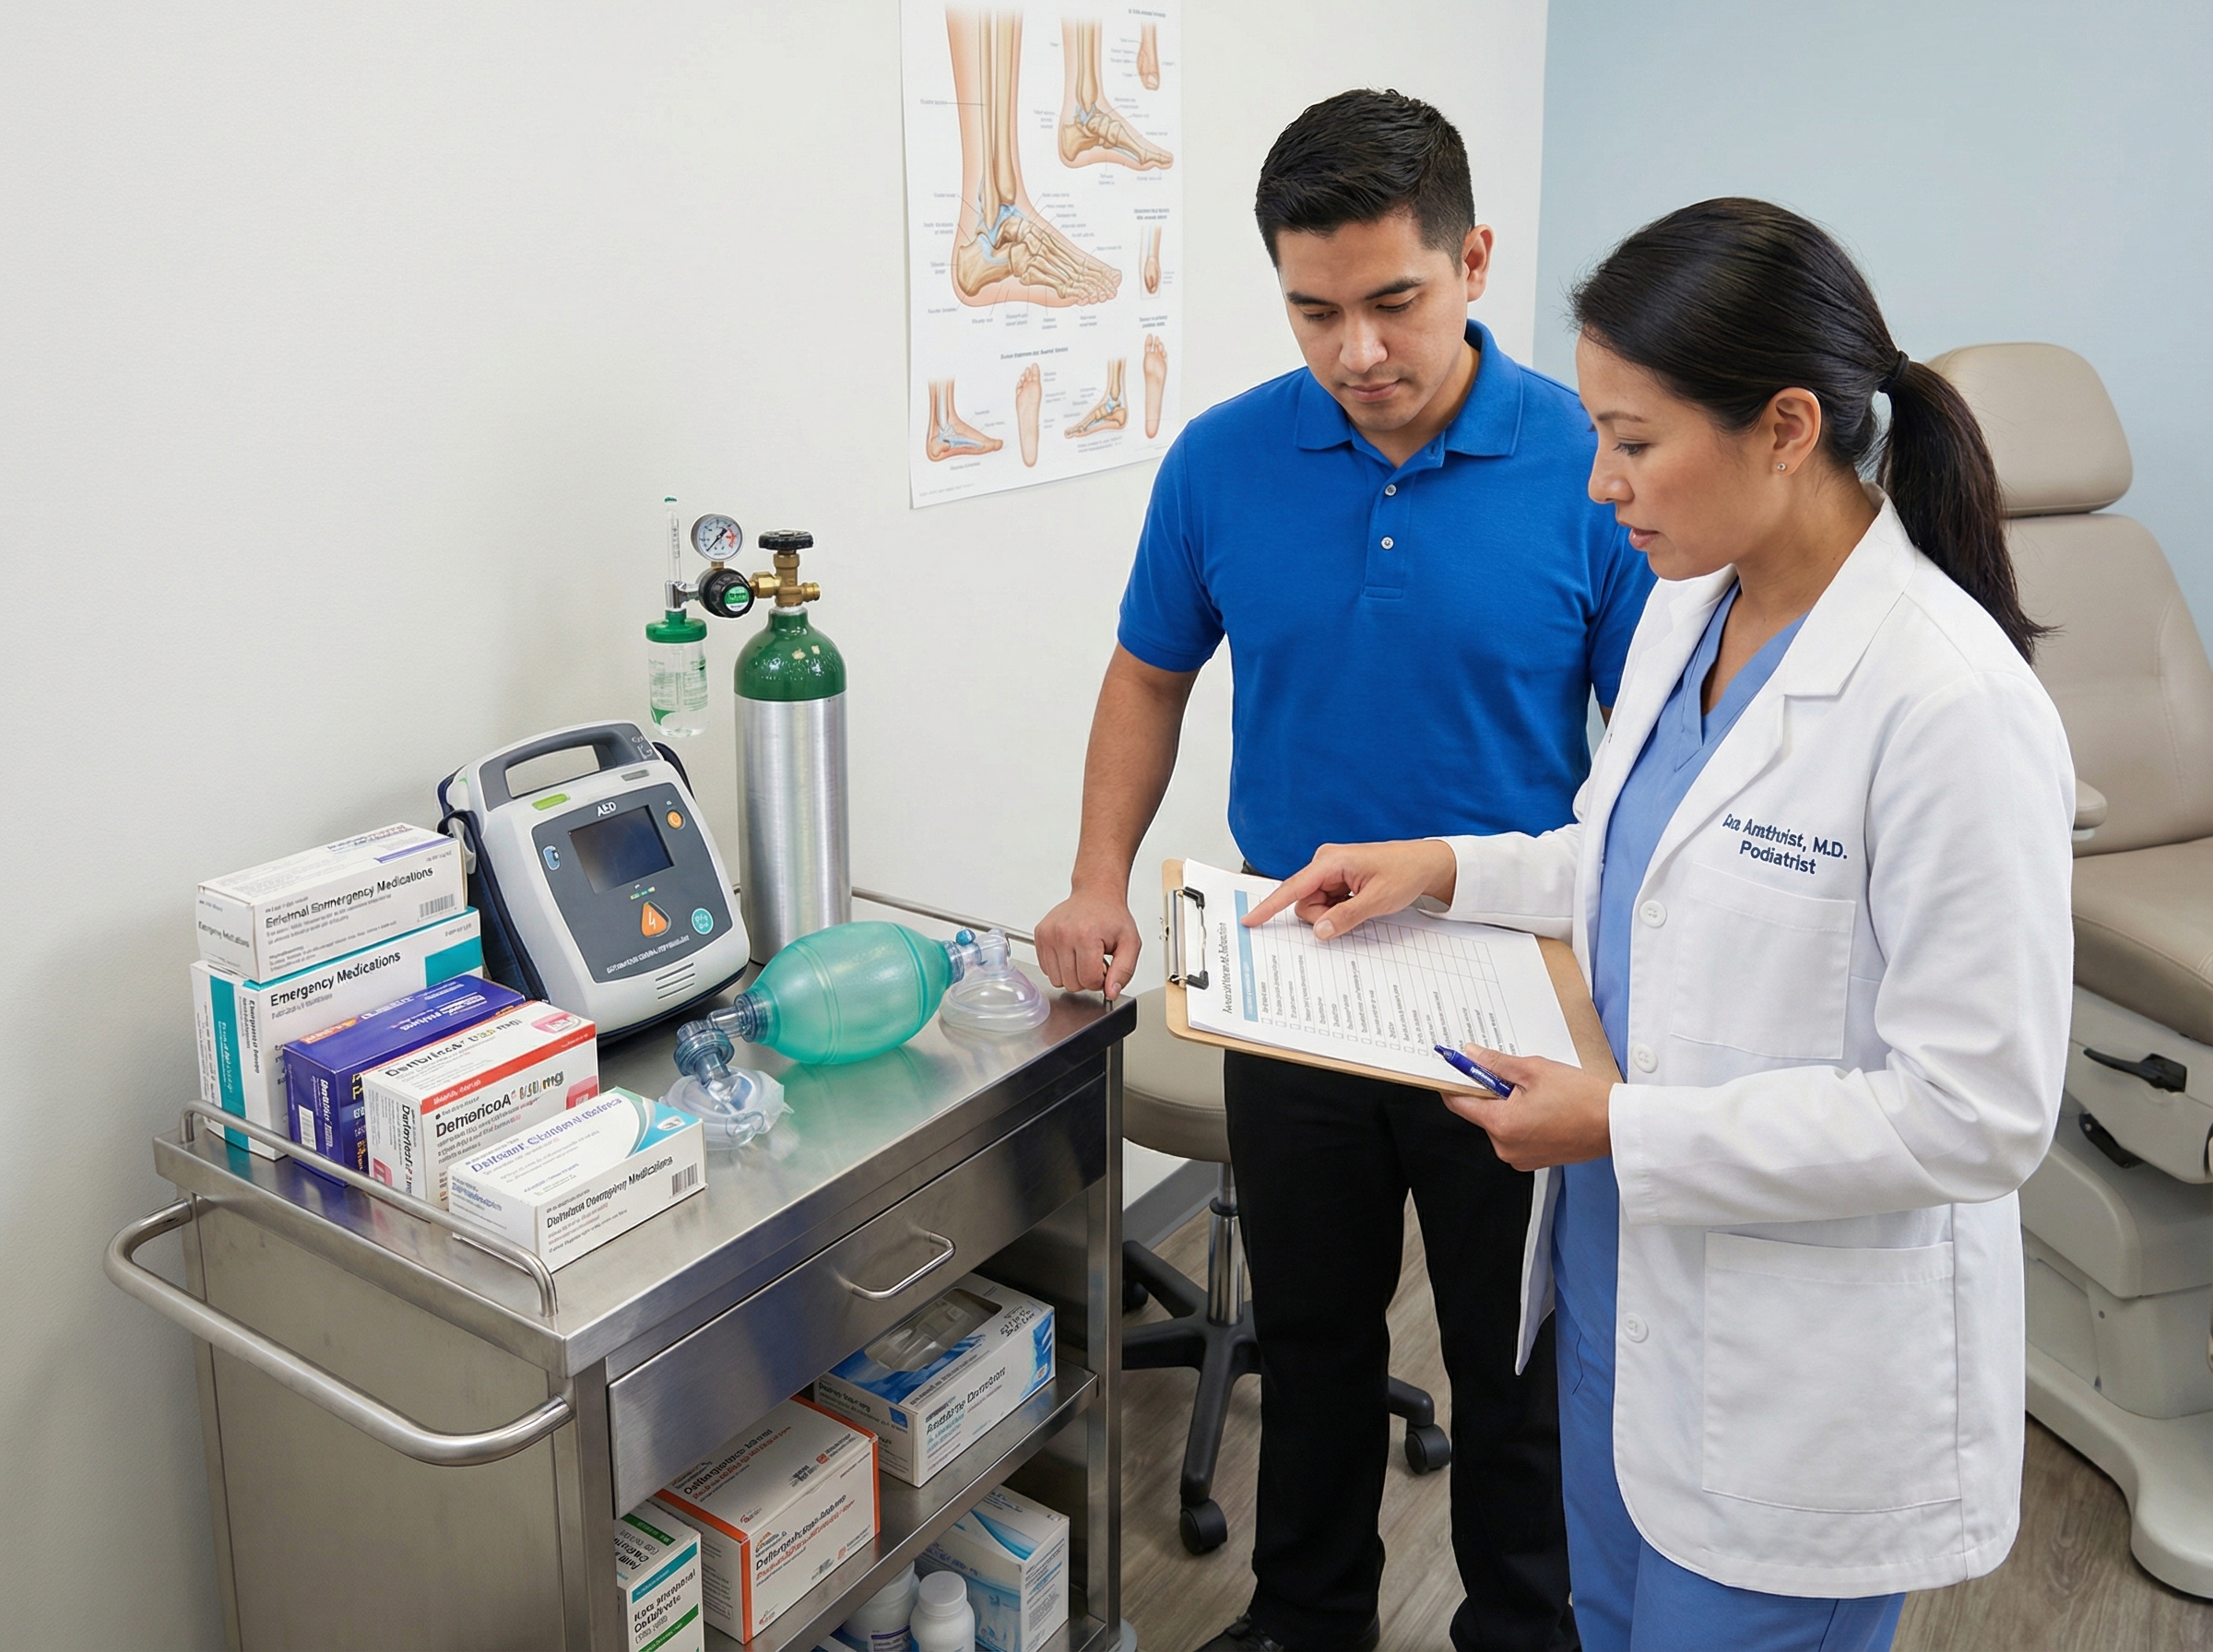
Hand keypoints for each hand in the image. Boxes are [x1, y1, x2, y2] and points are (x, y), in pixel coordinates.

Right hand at [1036, 885, 1141, 997]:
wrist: (1096, 894)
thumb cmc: (1112, 916)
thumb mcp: (1130, 943)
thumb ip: (1124, 971)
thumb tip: (1111, 992)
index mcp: (1086, 936)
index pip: (1088, 980)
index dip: (1100, 981)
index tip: (1104, 967)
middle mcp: (1063, 934)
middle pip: (1071, 983)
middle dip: (1086, 978)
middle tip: (1094, 960)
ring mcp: (1048, 934)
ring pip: (1056, 980)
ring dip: (1071, 974)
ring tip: (1082, 955)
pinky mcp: (1040, 935)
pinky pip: (1046, 969)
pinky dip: (1060, 966)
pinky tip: (1071, 952)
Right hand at [1240, 839, 1456, 938]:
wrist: (1426, 864)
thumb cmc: (1404, 873)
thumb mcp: (1377, 900)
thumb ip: (1346, 917)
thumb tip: (1320, 931)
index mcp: (1331, 861)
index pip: (1293, 888)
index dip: (1270, 907)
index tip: (1250, 920)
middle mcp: (1325, 863)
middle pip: (1304, 902)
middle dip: (1323, 916)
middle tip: (1355, 911)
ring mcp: (1330, 871)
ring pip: (1315, 906)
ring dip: (1333, 913)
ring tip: (1361, 903)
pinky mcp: (1337, 879)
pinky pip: (1326, 903)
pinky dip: (1339, 909)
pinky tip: (1359, 902)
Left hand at [1440, 1045, 1612, 1169]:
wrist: (1614, 1124)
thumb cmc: (1582, 1099)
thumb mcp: (1534, 1070)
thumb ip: (1496, 1063)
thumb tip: (1472, 1056)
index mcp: (1501, 1125)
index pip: (1459, 1103)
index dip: (1455, 1081)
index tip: (1454, 1066)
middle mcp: (1506, 1147)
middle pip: (1481, 1113)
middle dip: (1490, 1091)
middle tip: (1512, 1074)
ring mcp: (1520, 1157)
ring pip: (1499, 1124)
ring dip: (1508, 1105)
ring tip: (1536, 1092)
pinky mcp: (1534, 1160)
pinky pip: (1515, 1135)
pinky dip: (1521, 1119)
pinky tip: (1543, 1107)